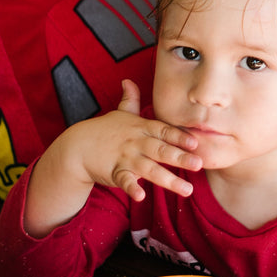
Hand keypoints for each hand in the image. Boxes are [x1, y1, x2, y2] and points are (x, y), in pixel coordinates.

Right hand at [22, 81, 202, 236]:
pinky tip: (141, 196)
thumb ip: (130, 99)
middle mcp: (136, 142)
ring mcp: (125, 157)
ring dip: (168, 179)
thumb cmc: (103, 130)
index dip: (180, 136)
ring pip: (150, 169)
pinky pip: (124, 181)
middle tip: (199, 164)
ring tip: (187, 190)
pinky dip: (132, 188)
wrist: (77, 146)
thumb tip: (128, 80)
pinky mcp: (114, 172)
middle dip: (180, 157)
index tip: (196, 143)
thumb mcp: (120, 113)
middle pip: (161, 150)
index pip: (164, 131)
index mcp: (141, 128)